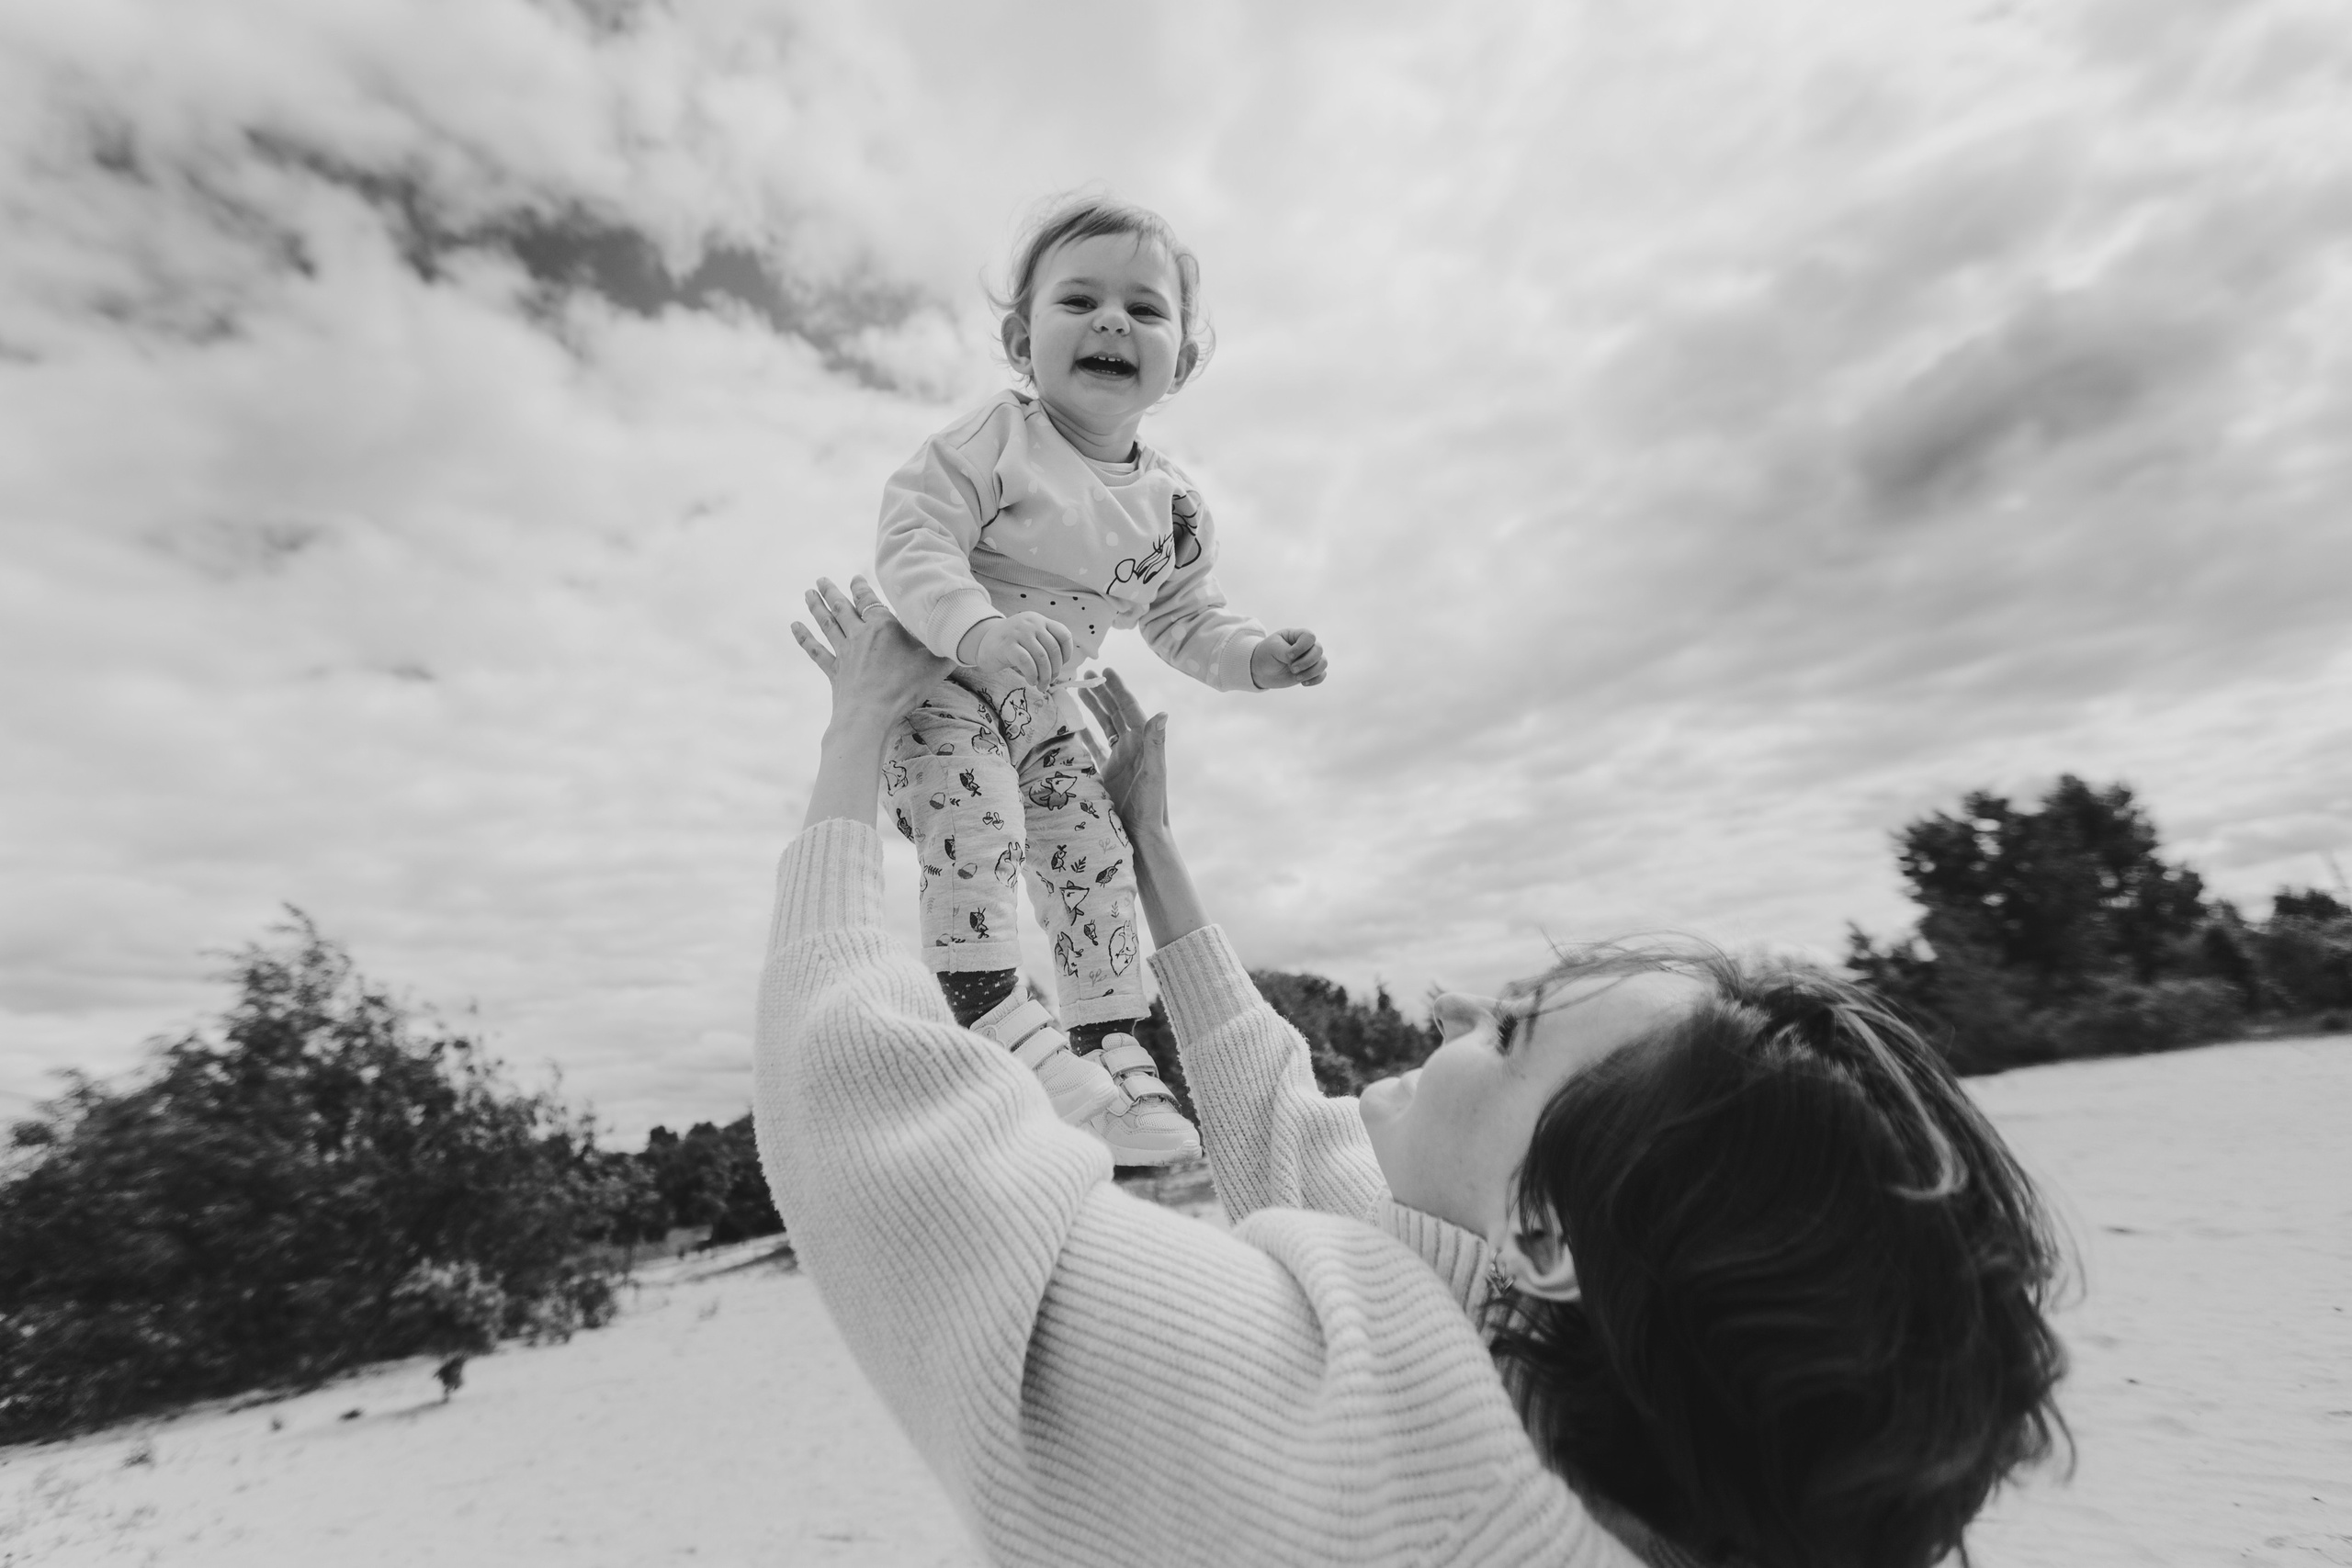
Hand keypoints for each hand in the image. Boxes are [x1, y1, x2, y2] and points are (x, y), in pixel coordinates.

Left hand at [791, 576, 949, 732]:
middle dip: (832, 591)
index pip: (869, 600)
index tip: (855, 577)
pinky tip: (794, 626)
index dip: (861, 587)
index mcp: (883, 627)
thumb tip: (966, 639)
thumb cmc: (904, 688)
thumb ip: (948, 649)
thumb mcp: (934, 665)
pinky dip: (804, 638)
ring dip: (816, 606)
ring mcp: (844, 652)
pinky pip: (816, 650)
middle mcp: (860, 634)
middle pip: (842, 607)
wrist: (870, 714)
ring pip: (827, 623)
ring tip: (808, 592)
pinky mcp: (834, 670)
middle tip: (820, 579)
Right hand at [967, 612, 1074, 685]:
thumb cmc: (1011, 645)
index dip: (1067, 653)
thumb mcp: (1030, 638)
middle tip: (1050, 681)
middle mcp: (1031, 623)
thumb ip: (1045, 646)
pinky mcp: (1007, 645)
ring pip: (1042, 658)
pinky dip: (1032, 675)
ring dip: (1045, 676)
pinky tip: (1031, 681)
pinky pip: (1027, 663)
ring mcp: (1018, 632)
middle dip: (1055, 670)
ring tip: (1041, 685)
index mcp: (1039, 620)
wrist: (983, 642)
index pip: (1063, 634)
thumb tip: (1059, 669)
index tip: (1061, 665)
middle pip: (1053, 649)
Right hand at [1077, 668, 1170, 839]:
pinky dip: (1082, 735)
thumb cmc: (1151, 806)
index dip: (1117, 688)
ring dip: (1091, 709)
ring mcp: (1118, 759)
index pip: (1129, 708)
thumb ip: (1156, 744)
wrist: (1141, 835)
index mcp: (1143, 743)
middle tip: (1085, 675)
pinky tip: (1071, 726)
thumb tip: (1162, 713)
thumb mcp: (1153, 773)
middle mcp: (1131, 747)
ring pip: (1102, 727)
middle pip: (1114, 712)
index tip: (1105, 671)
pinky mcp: (1105, 773)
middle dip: (1101, 693)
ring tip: (1077, 692)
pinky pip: (1092, 748)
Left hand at [1250, 628, 1327, 689]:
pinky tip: (1303, 683)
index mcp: (1297, 635)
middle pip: (1318, 650)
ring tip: (1297, 677)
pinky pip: (1322, 675)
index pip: (1309, 637)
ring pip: (1323, 663)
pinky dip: (1315, 680)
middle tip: (1292, 669)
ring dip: (1311, 672)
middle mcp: (1306, 646)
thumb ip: (1286, 651)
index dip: (1302, 647)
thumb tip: (1297, 660)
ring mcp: (1309, 659)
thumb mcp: (1272, 648)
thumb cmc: (1266, 654)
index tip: (1289, 655)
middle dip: (1306, 662)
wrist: (1261, 670)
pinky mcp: (1310, 671)